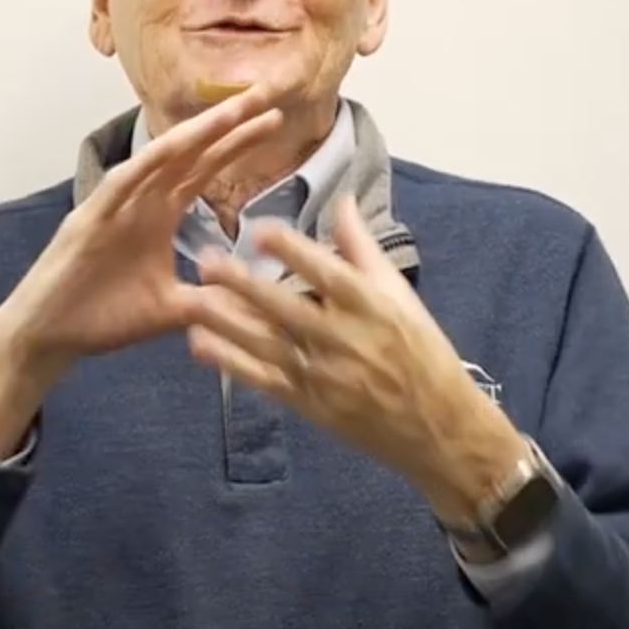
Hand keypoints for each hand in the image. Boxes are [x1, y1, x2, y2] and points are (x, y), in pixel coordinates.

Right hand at [0, 84, 283, 369]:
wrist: (52, 338)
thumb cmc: (105, 318)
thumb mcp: (173, 309)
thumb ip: (212, 300)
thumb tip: (256, 305)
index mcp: (161, 214)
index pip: (206, 168)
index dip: (238, 143)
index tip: (275, 120)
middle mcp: (141, 200)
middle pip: (191, 152)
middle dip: (228, 123)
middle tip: (266, 92)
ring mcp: (113, 206)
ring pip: (159, 159)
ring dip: (194, 134)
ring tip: (231, 110)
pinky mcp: (88, 221)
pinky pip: (118, 187)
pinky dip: (142, 167)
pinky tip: (168, 147)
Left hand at [183, 196, 522, 518]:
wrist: (439, 429)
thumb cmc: (423, 353)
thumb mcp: (401, 296)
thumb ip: (363, 249)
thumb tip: (342, 199)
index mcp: (372, 308)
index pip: (327, 274)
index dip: (292, 251)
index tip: (258, 229)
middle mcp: (345, 340)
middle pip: (287, 310)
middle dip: (243, 286)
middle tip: (204, 262)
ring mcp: (324, 376)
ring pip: (267, 345)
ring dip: (226, 323)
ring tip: (189, 300)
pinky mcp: (310, 405)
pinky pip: (264, 380)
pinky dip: (231, 363)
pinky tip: (200, 345)